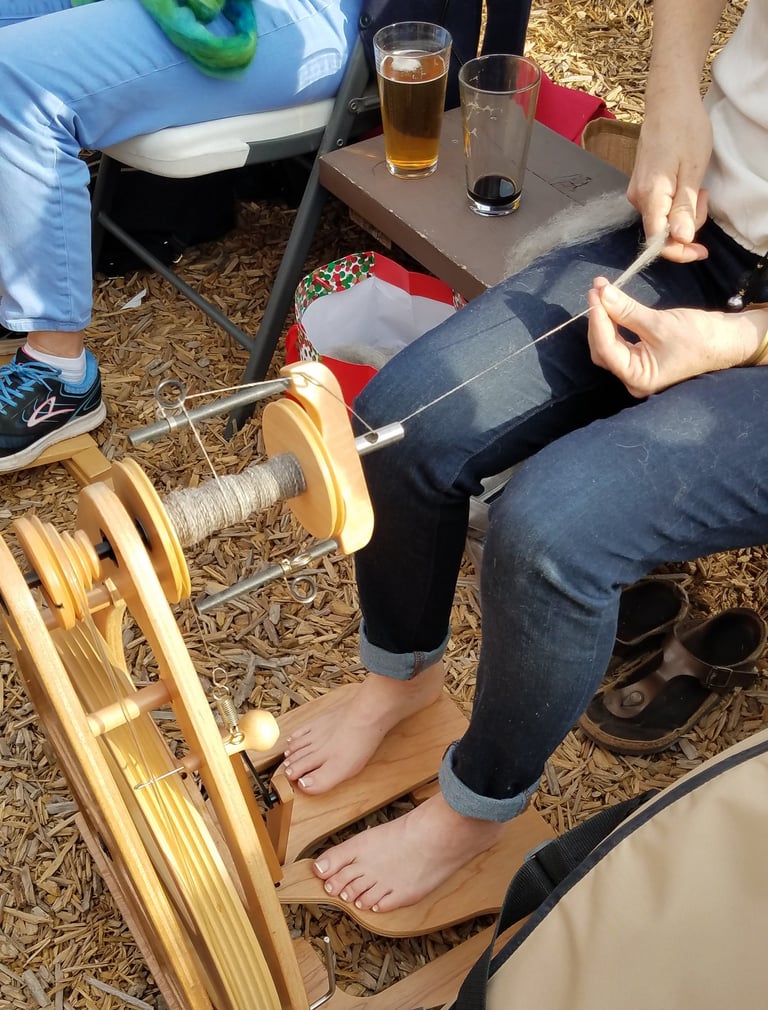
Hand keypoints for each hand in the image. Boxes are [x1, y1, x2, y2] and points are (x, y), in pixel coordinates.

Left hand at [587, 278, 764, 395]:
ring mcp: (636, 369)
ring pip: (608, 344)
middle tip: (597, 289)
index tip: (595, 294)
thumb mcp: (660, 323)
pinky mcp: (640, 357)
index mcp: (637, 378)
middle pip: (603, 349)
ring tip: (601, 292)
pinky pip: (618, 341)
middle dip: (598, 318)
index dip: (598, 320)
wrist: (725, 340)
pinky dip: (613, 322)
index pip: (606, 349)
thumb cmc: (698, 336)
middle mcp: (632, 378)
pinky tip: (610, 305)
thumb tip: (603, 294)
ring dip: (603, 318)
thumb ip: (628, 311)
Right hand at [627, 98, 712, 262]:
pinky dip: (677, 203)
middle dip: (687, 225)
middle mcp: (638, 199)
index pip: (658, 241)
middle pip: (662, 232)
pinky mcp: (642, 187)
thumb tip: (680, 239)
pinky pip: (660, 208)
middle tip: (704, 195)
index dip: (680, 252)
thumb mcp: (693, 170)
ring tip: (697, 185)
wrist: (668, 100)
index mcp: (650, 196)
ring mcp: (637, 193)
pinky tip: (686, 183)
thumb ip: (684, 208)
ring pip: (663, 220)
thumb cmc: (684, 129)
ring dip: (684, 212)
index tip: (701, 251)